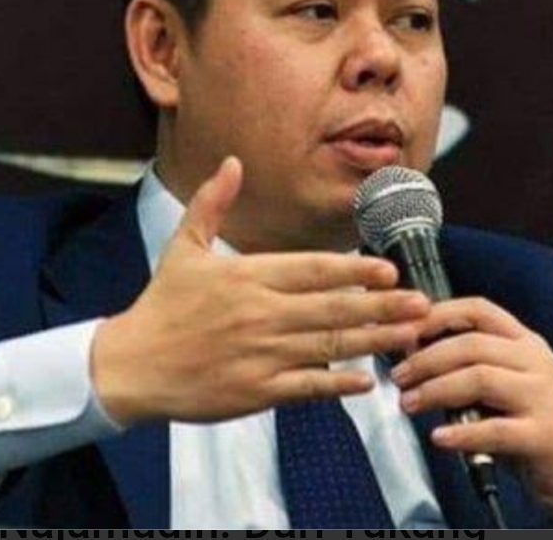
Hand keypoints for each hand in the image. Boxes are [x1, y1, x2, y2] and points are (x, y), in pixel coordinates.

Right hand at [91, 156, 429, 424]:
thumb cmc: (162, 305)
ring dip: (373, 341)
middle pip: (332, 309)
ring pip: (328, 347)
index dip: (353, 270)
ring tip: (409, 336)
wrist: (131, 365)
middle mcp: (259, 314)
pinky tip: (366, 381)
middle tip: (421, 304)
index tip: (387, 269)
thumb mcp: (183, 247)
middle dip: (381, 306)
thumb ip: (212, 202)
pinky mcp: (255, 391)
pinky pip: (306, 387)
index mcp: (247, 277)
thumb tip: (234, 161)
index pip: (312, 270)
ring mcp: (260, 355)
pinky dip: (338, 384)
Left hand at [390, 297, 552, 523]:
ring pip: (480, 378)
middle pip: (472, 343)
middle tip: (400, 376)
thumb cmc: (535, 422)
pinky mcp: (544, 434)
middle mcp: (537, 361)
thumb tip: (413, 354)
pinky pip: (495, 429)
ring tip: (410, 403)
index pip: (479, 310)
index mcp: (526, 342)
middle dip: (426, 358)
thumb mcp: (510, 382)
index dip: (438, 314)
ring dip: (436, 389)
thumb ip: (473, 365)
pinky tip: (440, 438)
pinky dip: (462, 433)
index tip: (404, 328)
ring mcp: (544, 396)